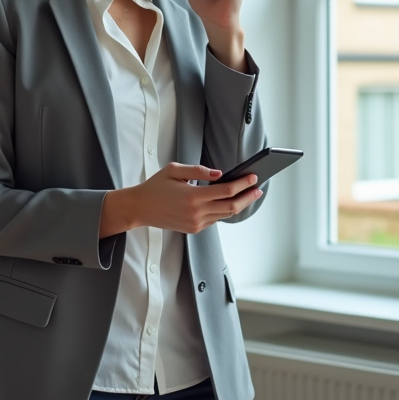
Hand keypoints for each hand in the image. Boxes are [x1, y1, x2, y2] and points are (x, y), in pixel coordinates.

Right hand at [100, 163, 262, 236]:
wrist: (140, 208)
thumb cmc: (156, 186)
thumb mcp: (174, 170)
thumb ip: (199, 171)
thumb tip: (220, 174)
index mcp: (193, 196)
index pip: (227, 191)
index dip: (243, 184)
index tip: (253, 177)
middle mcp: (196, 213)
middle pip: (231, 206)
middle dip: (248, 197)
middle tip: (258, 189)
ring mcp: (196, 223)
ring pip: (225, 215)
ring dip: (239, 205)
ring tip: (249, 195)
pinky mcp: (194, 229)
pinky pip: (215, 220)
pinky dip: (224, 210)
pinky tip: (230, 202)